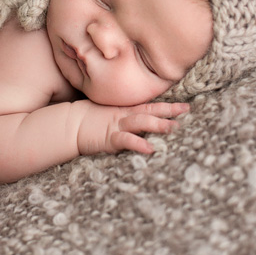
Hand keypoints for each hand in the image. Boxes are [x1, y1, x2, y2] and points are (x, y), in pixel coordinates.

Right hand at [75, 101, 189, 156]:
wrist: (69, 124)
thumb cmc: (89, 120)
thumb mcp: (110, 115)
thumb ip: (125, 116)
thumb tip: (142, 120)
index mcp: (125, 111)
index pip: (150, 107)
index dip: (167, 107)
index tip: (185, 106)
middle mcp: (124, 117)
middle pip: (149, 111)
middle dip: (168, 111)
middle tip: (186, 111)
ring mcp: (116, 126)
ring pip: (140, 122)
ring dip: (157, 125)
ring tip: (173, 128)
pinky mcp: (108, 139)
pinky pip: (125, 140)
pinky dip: (138, 143)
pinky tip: (150, 148)